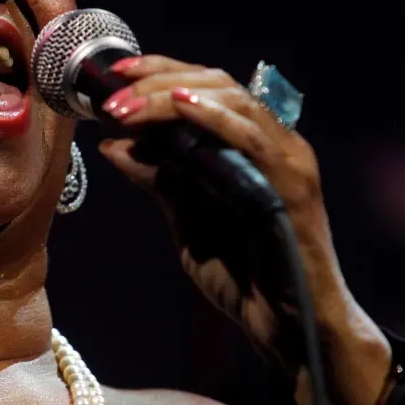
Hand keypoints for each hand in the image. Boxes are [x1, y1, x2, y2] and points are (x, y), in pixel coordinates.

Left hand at [97, 55, 392, 404]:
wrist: (286, 331)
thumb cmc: (243, 276)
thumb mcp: (185, 218)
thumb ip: (158, 179)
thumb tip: (111, 143)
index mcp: (249, 145)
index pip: (204, 87)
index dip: (157, 72)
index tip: (111, 76)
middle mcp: (273, 142)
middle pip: (216, 83)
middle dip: (157, 81)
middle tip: (111, 97)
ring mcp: (287, 160)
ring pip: (232, 100)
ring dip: (172, 96)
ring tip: (127, 107)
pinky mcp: (294, 186)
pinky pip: (252, 139)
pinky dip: (214, 117)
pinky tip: (179, 105)